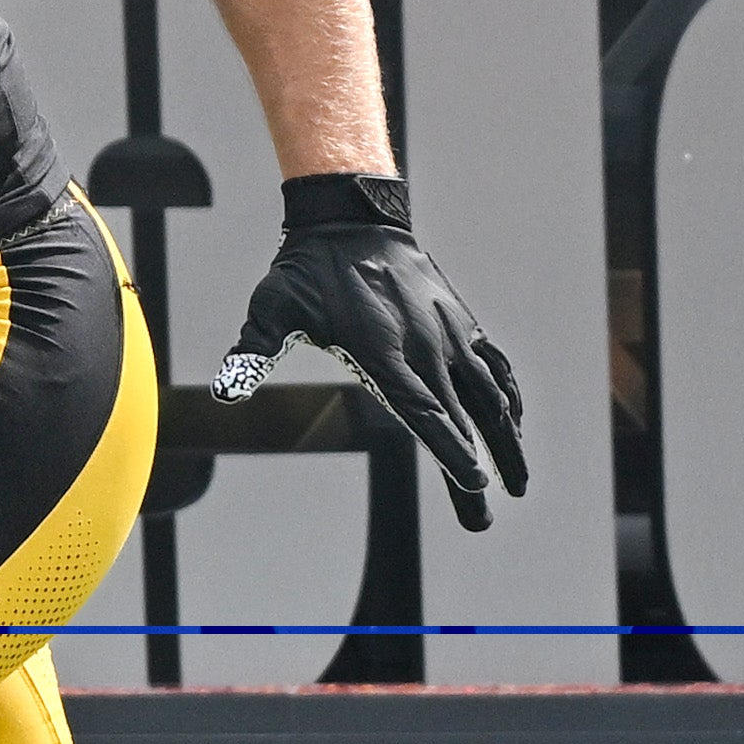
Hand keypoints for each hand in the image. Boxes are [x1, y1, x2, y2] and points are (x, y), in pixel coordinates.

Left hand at [214, 181, 531, 528]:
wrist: (352, 219)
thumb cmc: (305, 271)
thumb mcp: (272, 308)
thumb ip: (251, 351)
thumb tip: (223, 390)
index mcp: (384, 353)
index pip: (425, 413)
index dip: (451, 451)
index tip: (474, 483)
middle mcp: (425, 347)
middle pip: (461, 420)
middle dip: (476, 471)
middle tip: (480, 524)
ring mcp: (448, 334)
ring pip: (490, 395)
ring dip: (508, 441)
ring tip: (519, 484)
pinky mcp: (459, 323)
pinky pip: (493, 365)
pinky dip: (508, 396)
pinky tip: (514, 423)